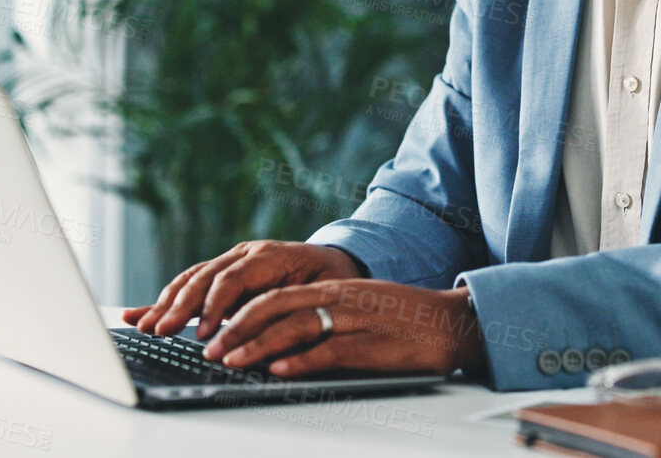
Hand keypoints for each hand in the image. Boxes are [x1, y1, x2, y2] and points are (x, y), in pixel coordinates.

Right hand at [121, 240, 362, 337]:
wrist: (334, 263)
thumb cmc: (331, 283)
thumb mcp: (321, 297)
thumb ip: (291, 313)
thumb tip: (268, 341)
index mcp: (270, 256)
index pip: (233, 280)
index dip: (215, 307)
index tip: (204, 334)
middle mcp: (246, 253)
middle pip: (205, 277)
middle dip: (180, 306)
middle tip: (161, 332)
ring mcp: (232, 260)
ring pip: (192, 279)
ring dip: (166, 303)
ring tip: (145, 326)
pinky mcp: (222, 272)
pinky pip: (191, 283)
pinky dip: (166, 300)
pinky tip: (140, 314)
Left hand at [204, 279, 485, 378]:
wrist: (451, 322)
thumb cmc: (405, 319)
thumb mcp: (359, 309)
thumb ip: (323, 318)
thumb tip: (279, 341)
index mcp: (335, 290)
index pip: (276, 295)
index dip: (241, 312)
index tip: (214, 329)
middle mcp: (340, 300)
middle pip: (277, 307)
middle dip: (238, 328)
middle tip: (210, 348)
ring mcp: (356, 321)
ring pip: (296, 328)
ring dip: (259, 345)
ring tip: (232, 359)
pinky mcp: (372, 346)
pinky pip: (329, 352)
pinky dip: (300, 361)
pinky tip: (278, 371)